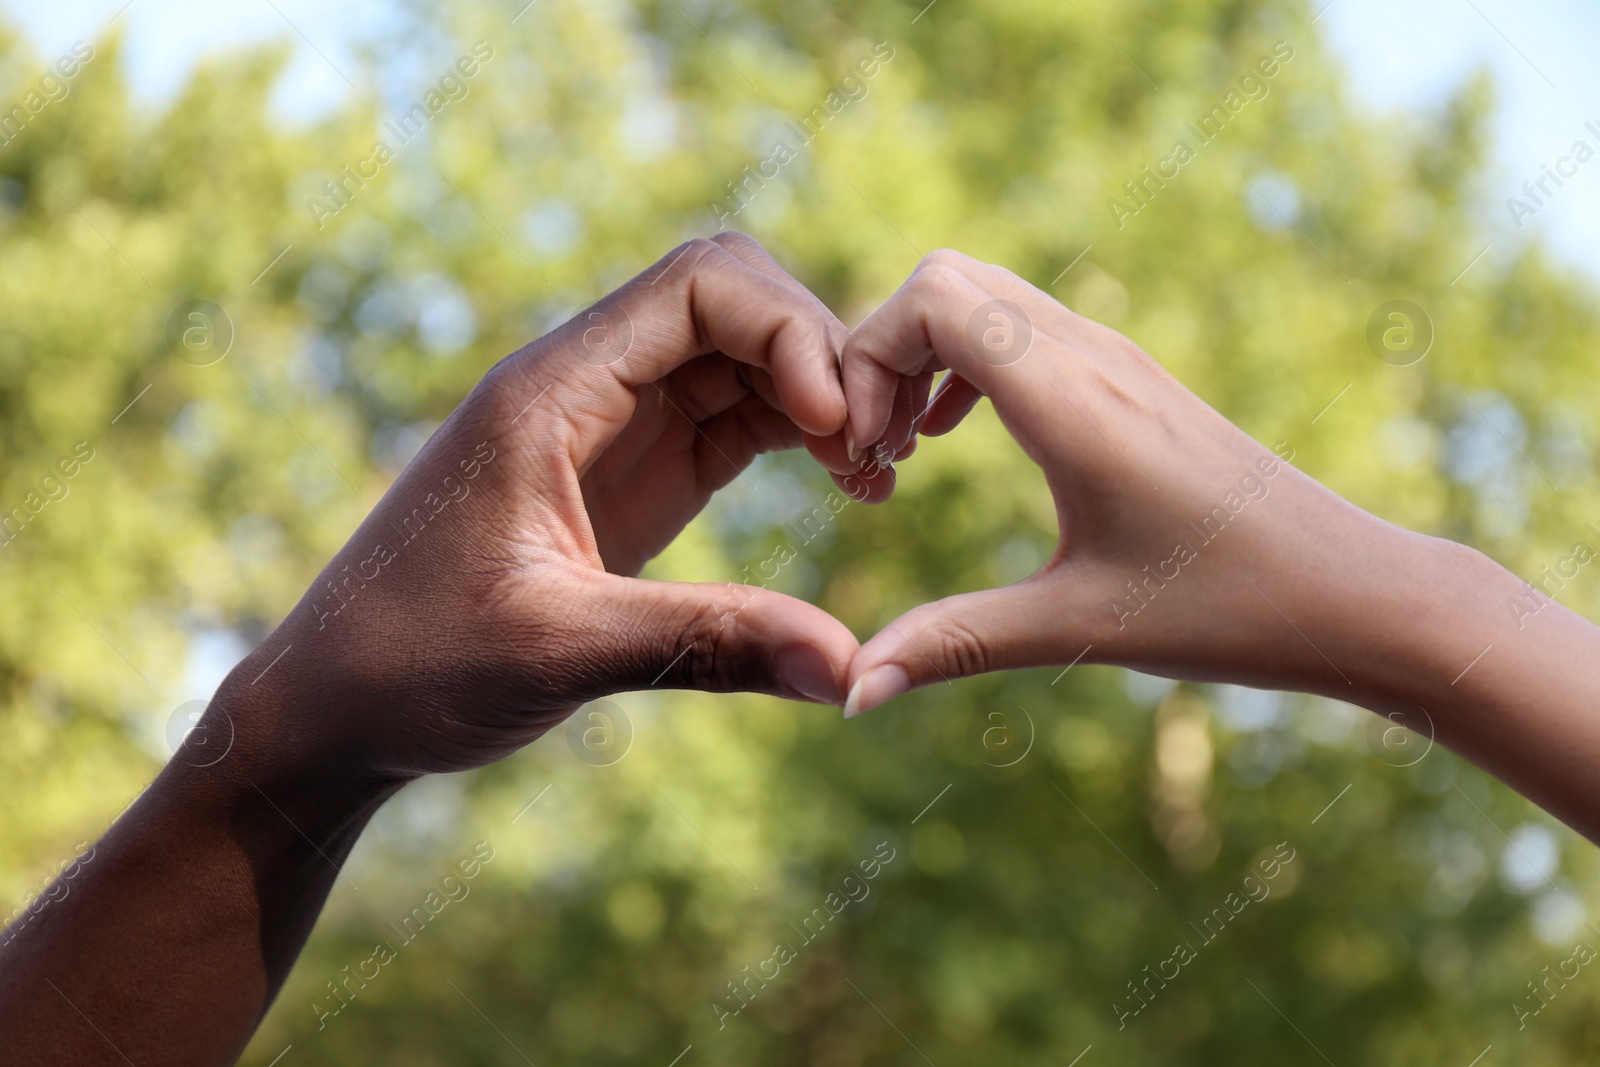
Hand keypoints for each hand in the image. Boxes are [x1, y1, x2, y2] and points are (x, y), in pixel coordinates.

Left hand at [224, 232, 861, 780]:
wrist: (337, 703)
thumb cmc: (414, 665)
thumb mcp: (560, 652)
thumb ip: (705, 646)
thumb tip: (850, 670)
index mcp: (551, 391)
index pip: (699, 284)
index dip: (790, 331)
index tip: (839, 425)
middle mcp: (586, 385)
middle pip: (736, 299)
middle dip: (822, 354)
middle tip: (877, 452)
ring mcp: (613, 424)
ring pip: (745, 353)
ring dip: (821, 395)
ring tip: (878, 475)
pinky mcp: (635, 470)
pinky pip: (735, 414)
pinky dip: (801, 434)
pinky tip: (851, 486)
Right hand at [835, 250, 1452, 714]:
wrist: (1352, 590)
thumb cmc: (1229, 608)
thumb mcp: (1077, 626)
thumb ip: (953, 644)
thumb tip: (854, 692)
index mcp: (1073, 401)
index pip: (934, 296)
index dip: (869, 357)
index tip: (869, 453)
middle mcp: (1092, 356)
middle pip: (945, 276)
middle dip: (882, 351)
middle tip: (878, 450)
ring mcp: (1115, 358)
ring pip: (981, 294)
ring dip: (922, 357)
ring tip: (907, 451)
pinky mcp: (1128, 378)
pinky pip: (1018, 325)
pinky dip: (963, 362)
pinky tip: (956, 439)